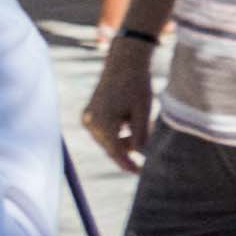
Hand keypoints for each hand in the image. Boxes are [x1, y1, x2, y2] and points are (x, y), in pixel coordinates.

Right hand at [78, 42, 146, 173]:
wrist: (124, 63)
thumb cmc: (137, 85)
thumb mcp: (143, 111)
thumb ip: (141, 135)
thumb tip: (141, 156)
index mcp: (103, 122)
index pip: (115, 151)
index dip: (128, 163)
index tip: (140, 172)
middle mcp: (90, 122)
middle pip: (111, 147)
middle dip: (129, 147)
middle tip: (148, 134)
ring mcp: (88, 118)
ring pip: (108, 140)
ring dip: (125, 138)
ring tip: (142, 121)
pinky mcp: (89, 114)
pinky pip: (104, 131)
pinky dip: (118, 130)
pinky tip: (130, 117)